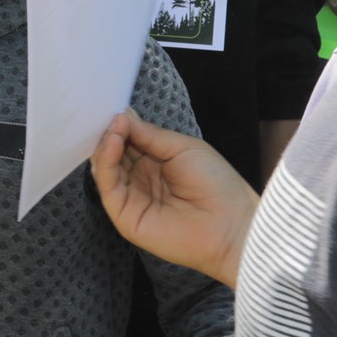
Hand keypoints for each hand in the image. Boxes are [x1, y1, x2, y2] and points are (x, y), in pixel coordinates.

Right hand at [90, 111, 256, 288]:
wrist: (232, 224)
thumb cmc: (217, 184)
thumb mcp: (182, 148)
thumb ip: (150, 135)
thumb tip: (122, 116)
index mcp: (155, 164)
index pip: (128, 142)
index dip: (122, 127)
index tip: (119, 112)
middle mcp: (140, 181)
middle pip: (114, 155)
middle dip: (111, 134)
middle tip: (110, 117)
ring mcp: (131, 199)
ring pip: (106, 169)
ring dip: (106, 145)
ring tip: (114, 128)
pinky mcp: (125, 216)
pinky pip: (108, 188)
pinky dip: (105, 164)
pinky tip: (113, 143)